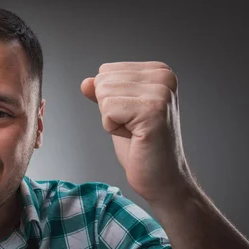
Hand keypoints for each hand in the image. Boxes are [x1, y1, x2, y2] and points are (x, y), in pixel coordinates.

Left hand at [80, 61, 193, 202]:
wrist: (162, 177)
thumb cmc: (142, 147)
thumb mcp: (118, 112)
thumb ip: (103, 94)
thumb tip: (85, 82)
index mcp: (158, 71)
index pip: (106, 71)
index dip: (110, 100)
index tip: (132, 117)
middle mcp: (163, 77)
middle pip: (103, 81)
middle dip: (109, 110)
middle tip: (133, 127)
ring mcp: (160, 92)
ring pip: (103, 94)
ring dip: (111, 120)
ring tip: (135, 132)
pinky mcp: (152, 110)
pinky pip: (107, 111)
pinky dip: (113, 129)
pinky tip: (135, 137)